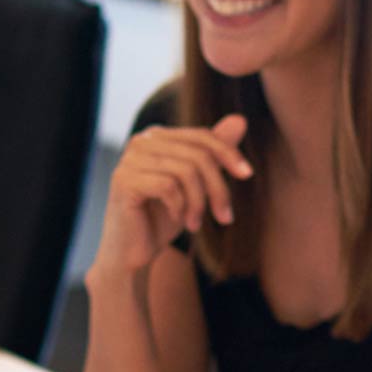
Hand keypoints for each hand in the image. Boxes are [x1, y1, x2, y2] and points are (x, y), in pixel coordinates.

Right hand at [92, 115, 252, 278]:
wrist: (132, 252)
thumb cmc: (163, 217)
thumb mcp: (196, 185)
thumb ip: (213, 153)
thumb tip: (240, 119)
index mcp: (158, 137)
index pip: (202, 137)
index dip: (228, 153)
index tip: (248, 174)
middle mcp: (141, 141)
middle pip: (197, 155)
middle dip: (218, 188)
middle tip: (225, 217)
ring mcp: (130, 159)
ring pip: (186, 171)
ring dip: (199, 203)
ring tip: (196, 224)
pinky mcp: (124, 180)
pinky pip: (168, 187)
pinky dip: (180, 207)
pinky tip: (177, 219)